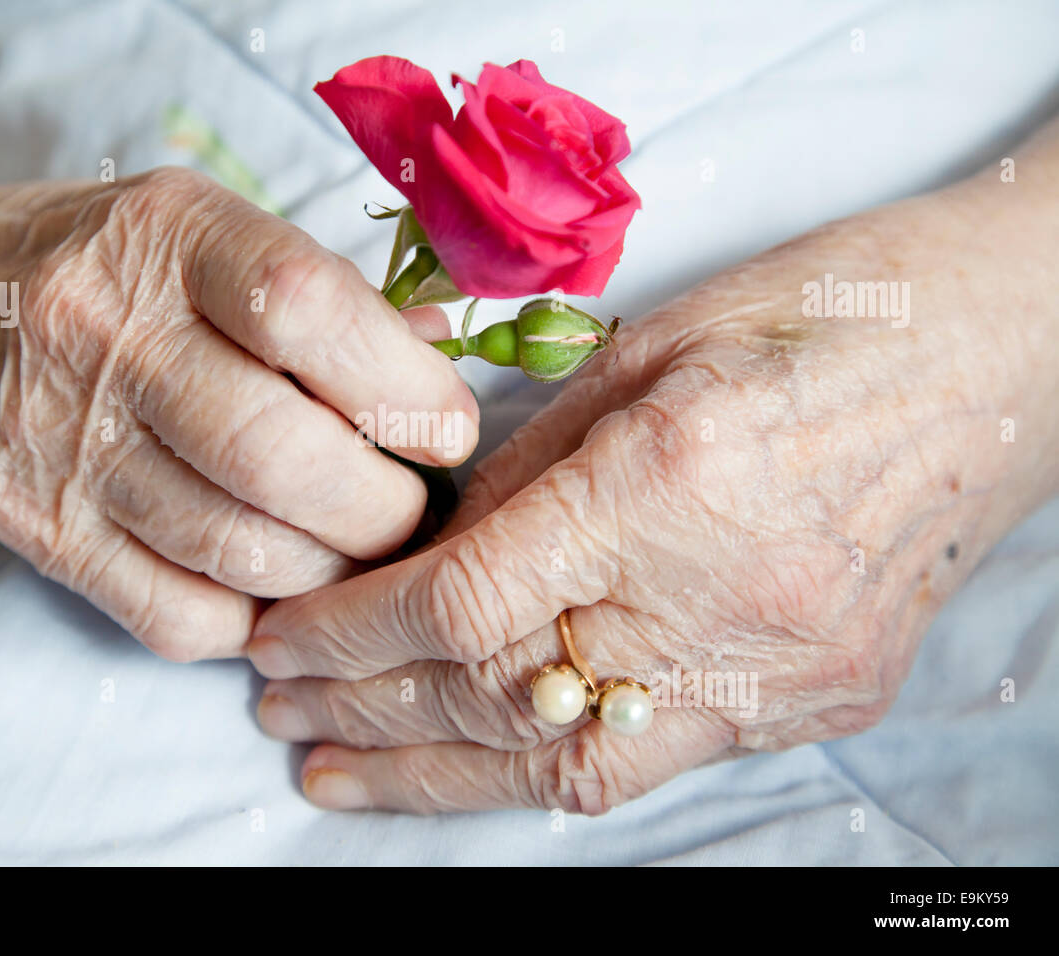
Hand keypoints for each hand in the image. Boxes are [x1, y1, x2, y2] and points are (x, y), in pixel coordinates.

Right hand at [0, 160, 477, 660]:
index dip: (404, 388)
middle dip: (385, 510)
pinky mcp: (36, 529)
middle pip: (279, 456)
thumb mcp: (221, 237)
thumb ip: (333, 300)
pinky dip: (257, 617)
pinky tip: (275, 578)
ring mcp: (60, 441)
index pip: (306, 312)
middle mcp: (101, 332)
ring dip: (333, 573)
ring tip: (357, 548)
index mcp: (171, 234)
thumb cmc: (126, 274)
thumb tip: (439, 367)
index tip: (449, 431)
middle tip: (413, 511)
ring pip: (240, 550)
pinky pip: (181, 617)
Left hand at [248, 144, 1058, 812]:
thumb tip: (425, 550)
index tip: (281, 641)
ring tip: (335, 779)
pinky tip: (467, 772)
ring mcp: (778, 671)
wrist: (996, 357)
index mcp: (666, 484)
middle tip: (279, 714)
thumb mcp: (642, 356)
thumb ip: (526, 471)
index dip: (350, 636)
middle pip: (496, 695)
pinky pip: (652, 764)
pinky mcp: (814, 701)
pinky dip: (540, 772)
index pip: (461, 604)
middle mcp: (719, 600)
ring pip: (566, 768)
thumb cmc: (818, 317)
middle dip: (366, 712)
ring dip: (433, 778)